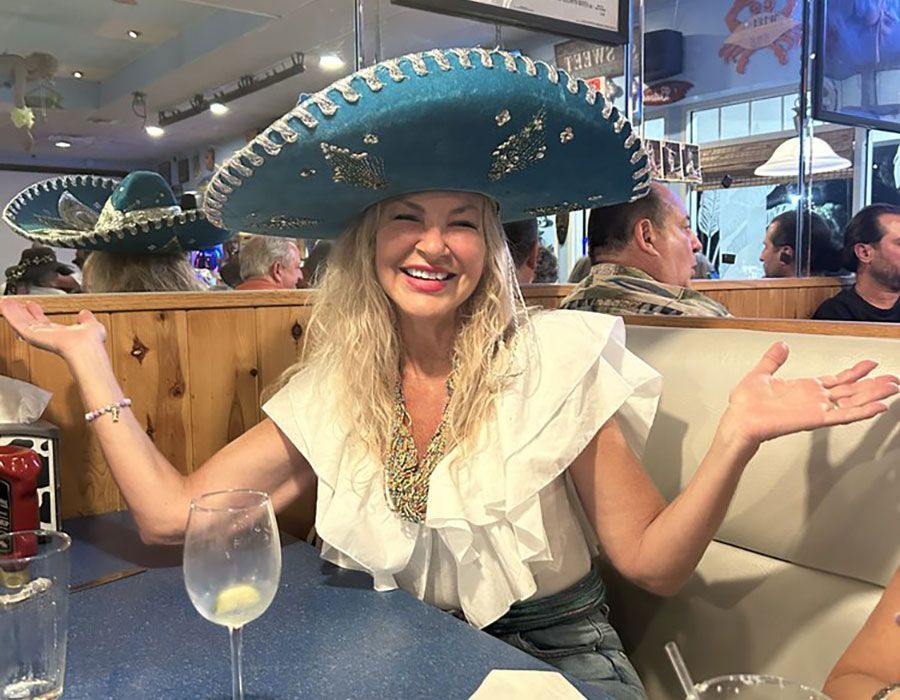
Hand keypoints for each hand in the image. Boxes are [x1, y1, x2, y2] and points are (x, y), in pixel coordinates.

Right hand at [0, 298, 105, 359]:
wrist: (85, 347)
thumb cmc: (91, 341)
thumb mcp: (91, 325)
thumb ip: (86, 320)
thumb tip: (85, 313)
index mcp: (60, 334)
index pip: (44, 323)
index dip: (36, 313)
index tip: (31, 305)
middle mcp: (48, 336)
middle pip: (29, 322)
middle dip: (20, 312)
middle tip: (12, 302)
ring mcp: (39, 336)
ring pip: (20, 322)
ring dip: (12, 311)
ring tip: (5, 301)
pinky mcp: (32, 334)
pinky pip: (17, 323)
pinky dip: (10, 313)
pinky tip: (4, 304)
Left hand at [724, 342, 898, 445]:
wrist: (738, 419)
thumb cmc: (746, 404)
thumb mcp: (760, 374)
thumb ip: (773, 360)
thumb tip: (781, 344)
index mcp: (804, 388)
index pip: (836, 379)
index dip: (854, 372)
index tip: (870, 364)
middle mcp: (813, 399)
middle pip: (851, 391)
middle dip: (873, 385)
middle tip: (893, 379)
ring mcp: (816, 409)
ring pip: (852, 402)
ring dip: (873, 396)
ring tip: (892, 389)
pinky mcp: (814, 419)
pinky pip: (842, 416)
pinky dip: (861, 412)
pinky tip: (878, 407)